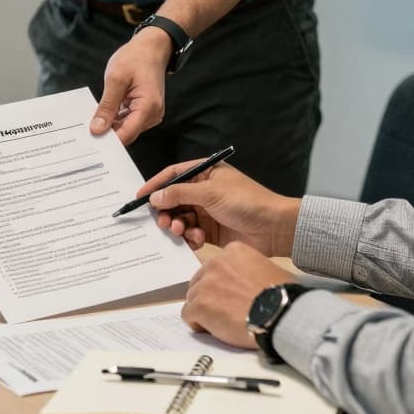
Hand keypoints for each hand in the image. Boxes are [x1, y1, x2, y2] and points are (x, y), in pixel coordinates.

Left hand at [90, 29, 173, 144]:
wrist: (151, 48)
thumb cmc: (136, 58)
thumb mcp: (115, 79)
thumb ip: (107, 106)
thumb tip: (97, 129)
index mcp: (148, 107)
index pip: (127, 134)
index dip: (108, 140)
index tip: (90, 139)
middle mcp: (153, 114)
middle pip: (127, 134)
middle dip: (107, 133)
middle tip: (86, 129)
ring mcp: (150, 114)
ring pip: (126, 129)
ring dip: (111, 125)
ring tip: (95, 117)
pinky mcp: (145, 111)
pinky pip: (128, 121)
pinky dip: (116, 119)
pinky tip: (105, 113)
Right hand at [143, 161, 297, 256]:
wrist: (274, 228)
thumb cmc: (247, 202)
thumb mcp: (211, 193)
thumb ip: (180, 194)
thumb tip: (154, 196)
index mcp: (206, 173)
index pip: (174, 175)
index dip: (156, 185)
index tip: (140, 197)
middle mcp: (205, 191)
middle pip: (174, 199)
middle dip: (166, 211)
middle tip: (163, 222)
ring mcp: (208, 211)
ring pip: (181, 218)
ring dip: (179, 226)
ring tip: (183, 231)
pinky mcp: (212, 231)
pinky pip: (191, 233)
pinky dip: (190, 237)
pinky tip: (198, 240)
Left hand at [182, 242, 296, 348]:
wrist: (279, 314)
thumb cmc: (282, 295)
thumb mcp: (269, 270)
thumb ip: (250, 271)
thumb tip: (248, 282)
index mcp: (233, 251)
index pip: (215, 268)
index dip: (221, 285)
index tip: (232, 296)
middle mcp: (215, 264)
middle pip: (200, 282)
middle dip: (209, 297)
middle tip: (226, 311)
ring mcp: (205, 285)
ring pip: (193, 299)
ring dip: (204, 312)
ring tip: (223, 323)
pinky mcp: (199, 306)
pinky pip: (188, 315)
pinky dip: (198, 324)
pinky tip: (215, 329)